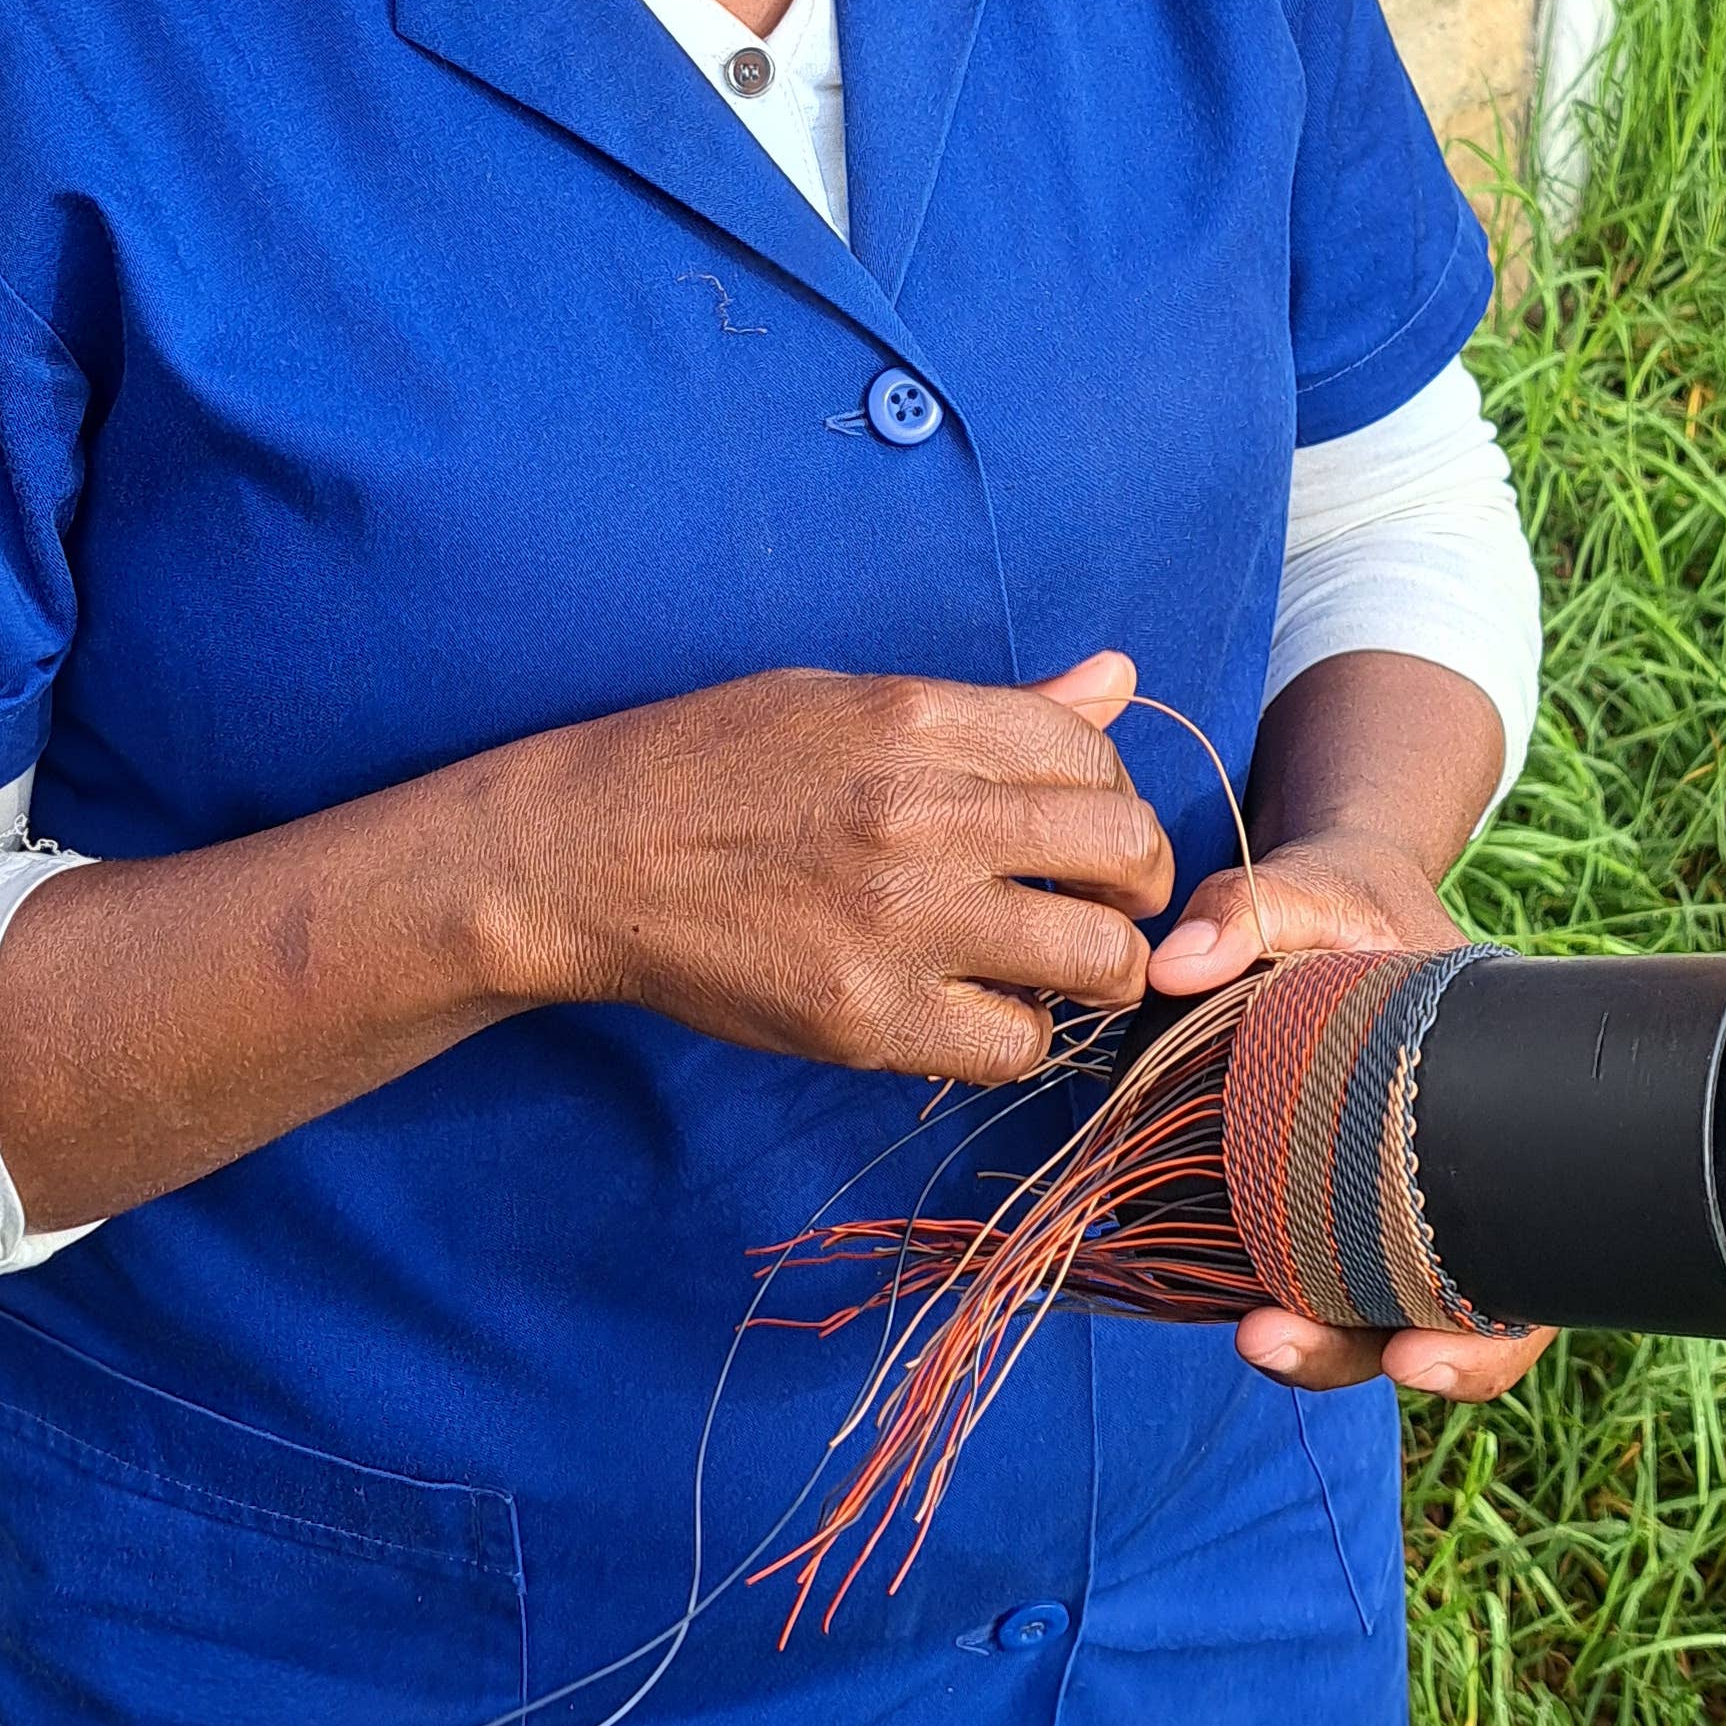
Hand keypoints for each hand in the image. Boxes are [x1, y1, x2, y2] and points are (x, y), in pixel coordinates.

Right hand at [472, 650, 1172, 1090]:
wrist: (587, 855)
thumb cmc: (713, 764)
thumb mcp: (846, 699)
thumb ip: (994, 708)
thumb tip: (1119, 679)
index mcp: (919, 720)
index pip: (1096, 753)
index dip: (1111, 794)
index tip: (1084, 826)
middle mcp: (924, 816)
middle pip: (1126, 852)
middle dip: (1139, 882)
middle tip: (1106, 901)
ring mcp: (899, 922)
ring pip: (1098, 959)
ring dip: (1101, 965)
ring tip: (1063, 964)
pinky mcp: (866, 1016)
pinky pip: (1015, 1045)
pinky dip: (1020, 1033)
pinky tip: (982, 1007)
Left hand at [1149, 826, 1554, 1413]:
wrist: (1339, 899)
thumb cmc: (1358, 903)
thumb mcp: (1322, 890)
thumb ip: (1250, 911)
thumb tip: (1176, 966)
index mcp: (1501, 1129)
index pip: (1523, 1285)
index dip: (1484, 1348)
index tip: (1417, 1361)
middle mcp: (1448, 1187)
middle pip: (1432, 1324)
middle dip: (1353, 1352)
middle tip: (1272, 1340)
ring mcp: (1379, 1203)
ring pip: (1362, 1314)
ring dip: (1311, 1342)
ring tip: (1252, 1335)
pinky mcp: (1314, 1199)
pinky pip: (1309, 1274)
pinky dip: (1278, 1295)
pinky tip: (1224, 1296)